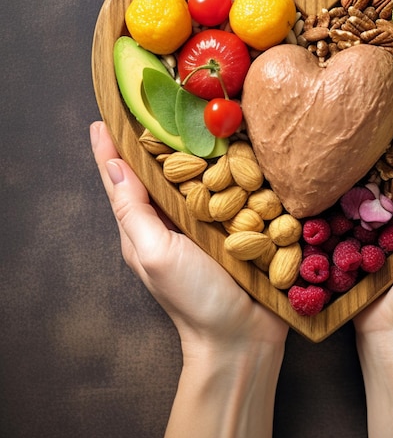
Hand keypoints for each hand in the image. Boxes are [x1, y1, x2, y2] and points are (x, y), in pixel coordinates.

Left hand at [90, 121, 287, 355]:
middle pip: (159, 170)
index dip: (110, 145)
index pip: (120, 178)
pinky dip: (230, 165)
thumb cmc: (195, 299)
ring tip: (195, 114)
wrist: (243, 336)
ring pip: (196, 175)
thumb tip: (113, 164)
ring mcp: (206, 221)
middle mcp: (173, 219)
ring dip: (195, 146)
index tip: (105, 113)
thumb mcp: (155, 254)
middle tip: (157, 100)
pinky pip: (230, 187)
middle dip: (155, 137)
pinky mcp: (237, 223)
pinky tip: (237, 145)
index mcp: (146, 226)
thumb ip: (134, 211)